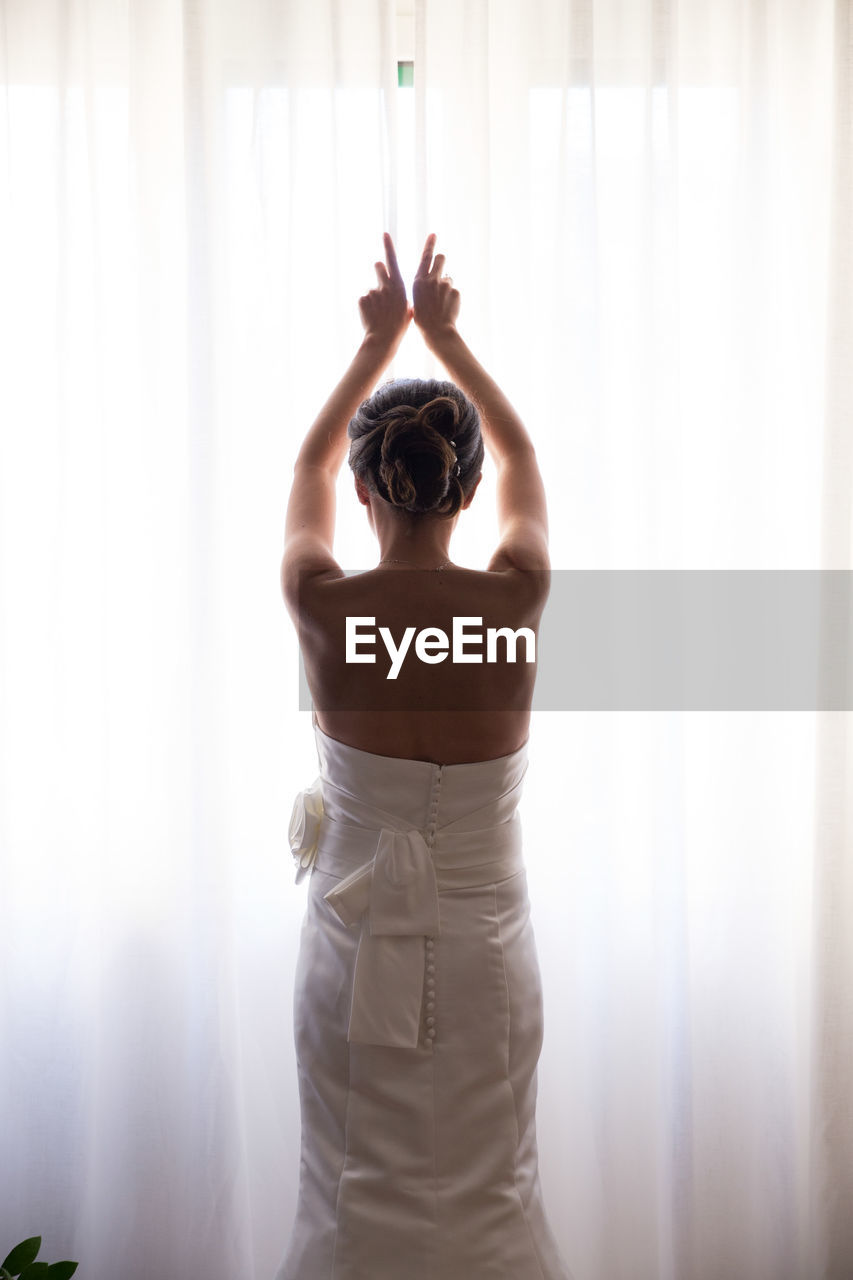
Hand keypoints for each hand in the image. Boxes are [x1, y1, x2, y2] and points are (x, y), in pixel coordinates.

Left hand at [358, 233, 411, 351]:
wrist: (383, 339)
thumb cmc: (398, 326)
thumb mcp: (406, 310)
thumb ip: (401, 294)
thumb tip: (395, 286)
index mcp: (398, 286)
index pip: (392, 260)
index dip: (388, 246)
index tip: (385, 234)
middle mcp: (385, 285)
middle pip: (379, 268)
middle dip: (379, 270)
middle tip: (381, 278)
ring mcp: (372, 292)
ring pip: (372, 289)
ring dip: (374, 298)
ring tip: (378, 312)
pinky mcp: (362, 299)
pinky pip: (364, 300)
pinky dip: (367, 307)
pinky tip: (371, 317)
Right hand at [412, 234, 460, 346]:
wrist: (436, 331)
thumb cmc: (423, 320)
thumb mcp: (417, 300)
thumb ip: (425, 286)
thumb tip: (435, 278)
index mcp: (419, 281)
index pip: (426, 257)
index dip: (430, 244)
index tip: (434, 234)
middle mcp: (432, 279)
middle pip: (441, 258)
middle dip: (442, 261)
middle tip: (441, 269)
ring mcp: (445, 285)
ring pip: (448, 277)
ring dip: (446, 284)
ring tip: (442, 301)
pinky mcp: (455, 291)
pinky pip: (454, 290)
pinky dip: (452, 297)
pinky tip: (448, 308)